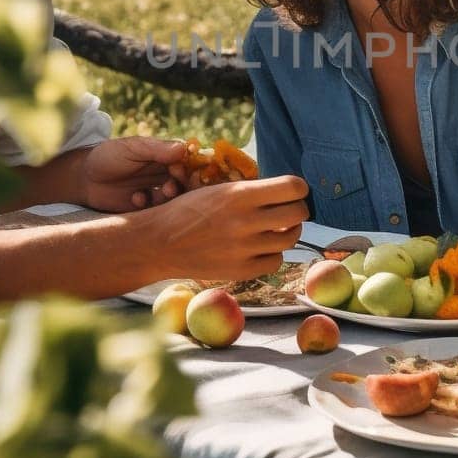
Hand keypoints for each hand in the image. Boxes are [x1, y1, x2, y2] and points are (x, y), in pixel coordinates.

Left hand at [77, 136, 188, 212]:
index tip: (181, 171)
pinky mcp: (146, 208)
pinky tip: (136, 198)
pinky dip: (150, 205)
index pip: (186, 162)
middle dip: (182, 186)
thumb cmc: (108, 156)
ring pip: (174, 198)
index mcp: (164, 156)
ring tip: (161, 192)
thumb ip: (156, 149)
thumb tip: (183, 148)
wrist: (84, 178)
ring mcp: (155, 191)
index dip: (188, 167)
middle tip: (171, 187)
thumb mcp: (132, 148)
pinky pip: (158, 211)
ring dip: (169, 196)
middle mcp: (164, 174)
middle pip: (186, 182)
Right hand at [137, 174, 308, 281]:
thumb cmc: (188, 210)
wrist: (159, 242)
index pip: (293, 187)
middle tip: (288, 211)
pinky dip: (272, 254)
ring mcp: (245, 248)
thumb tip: (288, 193)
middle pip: (298, 214)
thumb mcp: (219, 190)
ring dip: (287, 233)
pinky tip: (260, 248)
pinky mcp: (241, 271)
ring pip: (290, 239)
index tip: (293, 191)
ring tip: (275, 229)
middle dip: (297, 210)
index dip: (298, 188)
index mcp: (240, 194)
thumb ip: (252, 191)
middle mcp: (246, 221)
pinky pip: (275, 262)